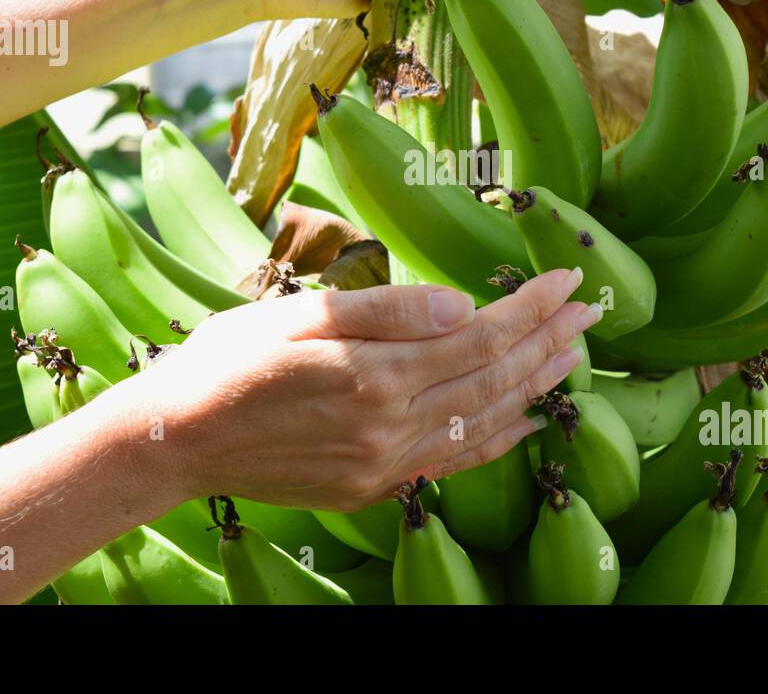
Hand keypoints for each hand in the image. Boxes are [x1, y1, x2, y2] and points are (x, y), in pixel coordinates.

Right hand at [122, 269, 597, 511]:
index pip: (478, 336)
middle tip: (590, 312)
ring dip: (534, 386)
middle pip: (491, 379)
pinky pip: (451, 463)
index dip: (529, 310)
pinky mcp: (372, 486)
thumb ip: (387, 310)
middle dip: (547, 342)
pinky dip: (495, 440)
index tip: (566, 282)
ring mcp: (383, 462)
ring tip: (573, 356)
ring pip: (482, 421)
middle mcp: (389, 425)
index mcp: (374, 374)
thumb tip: (464, 305)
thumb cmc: (229, 360)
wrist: (178, 439)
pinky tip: (525, 421)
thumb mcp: (301, 313)